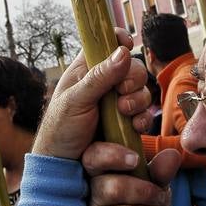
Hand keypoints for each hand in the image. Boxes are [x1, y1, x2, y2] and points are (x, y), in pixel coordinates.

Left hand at [33, 29, 151, 160]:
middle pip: (132, 67)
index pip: (106, 43)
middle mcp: (104, 82)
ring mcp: (117, 102)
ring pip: (141, 90)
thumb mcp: (76, 100)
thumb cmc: (61, 128)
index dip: (119, 40)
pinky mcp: (126, 122)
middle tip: (122, 92)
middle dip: (133, 79)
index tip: (126, 45)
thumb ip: (99, 77)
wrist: (64, 164)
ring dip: (138, 100)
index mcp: (87, 69)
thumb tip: (123, 51)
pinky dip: (143, 118)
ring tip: (124, 112)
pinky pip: (144, 113)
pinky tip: (134, 126)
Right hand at [84, 147, 179, 205]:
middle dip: (147, 193)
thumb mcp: (152, 183)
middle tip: (163, 198)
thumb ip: (160, 170)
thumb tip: (173, 155)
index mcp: (99, 172)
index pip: (94, 157)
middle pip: (114, 189)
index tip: (136, 159)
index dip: (112, 156)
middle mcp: (91, 195)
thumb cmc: (141, 202)